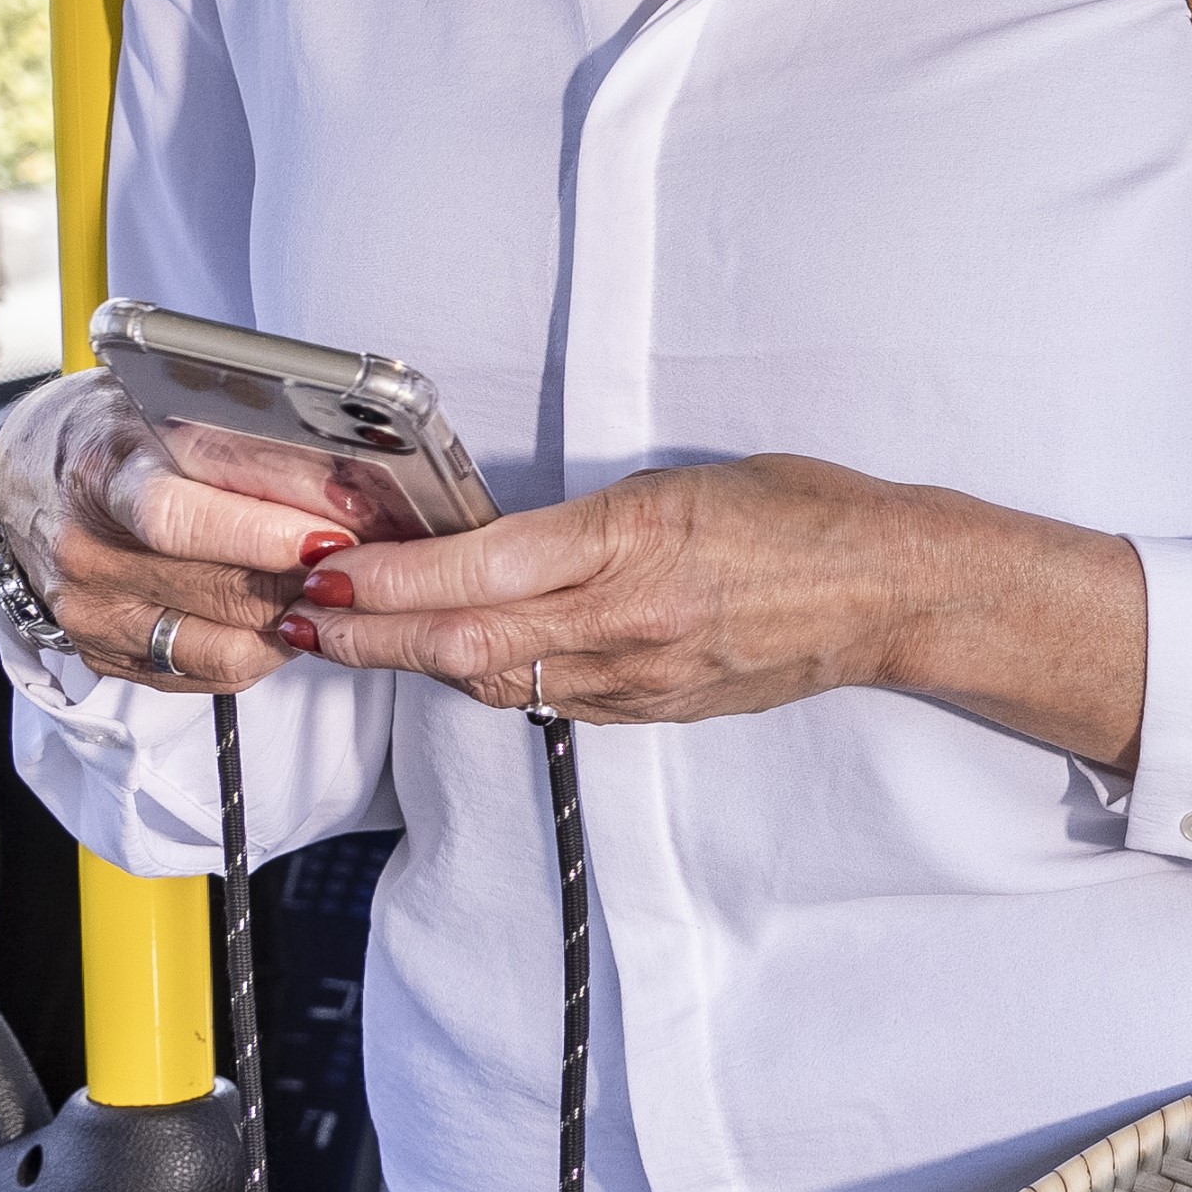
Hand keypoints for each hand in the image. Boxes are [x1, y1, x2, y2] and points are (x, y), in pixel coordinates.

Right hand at [0, 373, 344, 702]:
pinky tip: (286, 612)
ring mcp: (92, 613)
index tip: (335, 533)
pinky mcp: (104, 656)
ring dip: (296, 619)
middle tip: (368, 561)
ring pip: (225, 644)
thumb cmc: (113, 435)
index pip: (181, 517)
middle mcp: (88, 553)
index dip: (266, 533)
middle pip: (222, 589)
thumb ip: (237, 440)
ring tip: (334, 585)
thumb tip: (339, 475)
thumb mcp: (163, 408)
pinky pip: (209, 673)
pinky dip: (264, 649)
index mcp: (102, 476)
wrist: (30, 480)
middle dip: (309, 579)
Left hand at [283, 457, 1148, 759]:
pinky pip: (545, 699)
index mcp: (634, 546)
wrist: (893, 591)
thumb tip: (485, 537)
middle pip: (461, 644)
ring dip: (414, 660)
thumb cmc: (803, 511)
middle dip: (367, 635)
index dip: (387, 580)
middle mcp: (626, 623)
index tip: (325, 569)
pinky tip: (455, 657)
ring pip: (492, 680)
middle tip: (298, 618)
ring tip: (353, 636)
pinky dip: (486, 677)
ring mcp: (639, 678)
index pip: (478, 573)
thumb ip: (584, 519)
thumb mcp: (685, 482)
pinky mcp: (653, 709)